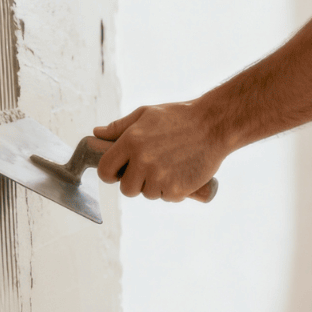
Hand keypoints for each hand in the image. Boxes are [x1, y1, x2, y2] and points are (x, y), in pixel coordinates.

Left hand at [92, 102, 227, 200]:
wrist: (214, 125)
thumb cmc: (179, 117)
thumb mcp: (146, 114)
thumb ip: (120, 127)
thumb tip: (97, 133)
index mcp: (131, 141)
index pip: (105, 170)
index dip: (110, 174)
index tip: (118, 172)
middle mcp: (143, 161)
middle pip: (126, 189)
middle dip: (134, 183)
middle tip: (149, 170)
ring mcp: (160, 177)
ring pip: (147, 194)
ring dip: (156, 185)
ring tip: (170, 166)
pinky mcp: (177, 189)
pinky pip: (166, 197)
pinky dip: (173, 190)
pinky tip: (181, 172)